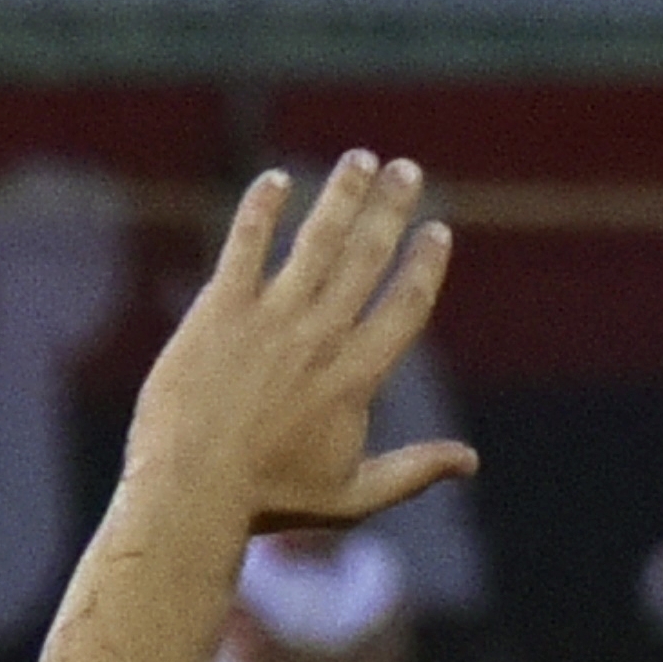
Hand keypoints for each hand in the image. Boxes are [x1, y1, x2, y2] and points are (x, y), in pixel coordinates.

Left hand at [125, 151, 478, 533]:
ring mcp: (269, 318)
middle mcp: (320, 337)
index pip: (404, 305)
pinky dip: (262, 209)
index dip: (425, 264)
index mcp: (356, 377)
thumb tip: (471, 461)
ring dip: (342, 194)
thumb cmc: (271, 502)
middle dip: (391, 209)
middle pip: (366, 257)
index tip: (437, 231)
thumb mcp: (354, 496)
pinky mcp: (219, 310)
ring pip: (316, 240)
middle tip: (407, 170)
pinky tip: (276, 180)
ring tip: (360, 159)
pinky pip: (245, 244)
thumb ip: (415, 470)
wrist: (191, 493)